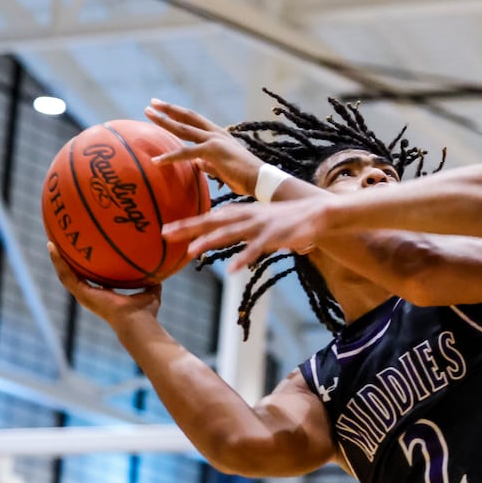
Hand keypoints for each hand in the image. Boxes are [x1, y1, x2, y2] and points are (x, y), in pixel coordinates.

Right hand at [47, 244, 160, 325]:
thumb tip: (160, 271)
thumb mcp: (151, 292)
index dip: (88, 271)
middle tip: (61, 248)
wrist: (136, 321)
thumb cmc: (145, 313)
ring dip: (58, 260)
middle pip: (75, 277)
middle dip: (69, 263)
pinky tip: (53, 247)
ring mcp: (84, 296)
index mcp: (105, 297)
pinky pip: (66, 275)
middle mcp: (91, 297)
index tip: (85, 259)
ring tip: (52, 244)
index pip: (93, 282)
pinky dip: (58, 261)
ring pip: (65, 275)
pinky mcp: (81, 293)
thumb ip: (152, 281)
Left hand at [144, 99, 262, 197]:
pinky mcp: (212, 151)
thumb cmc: (245, 177)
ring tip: (148, 114)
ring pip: (183, 128)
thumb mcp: (223, 168)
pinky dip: (170, 157)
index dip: (179, 113)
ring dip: (164, 121)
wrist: (261, 180)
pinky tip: (156, 161)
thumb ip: (209, 164)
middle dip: (168, 109)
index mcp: (219, 135)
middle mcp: (216, 133)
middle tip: (152, 103)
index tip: (164, 107)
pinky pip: (186, 153)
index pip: (195, 120)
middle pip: (187, 117)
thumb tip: (197, 164)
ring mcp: (214, 140)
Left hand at [165, 195, 329, 271]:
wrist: (317, 212)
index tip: (165, 230)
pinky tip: (232, 269)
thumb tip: (223, 228)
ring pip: (230, 233)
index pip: (209, 217)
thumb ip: (240, 223)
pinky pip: (256, 249)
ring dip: (210, 241)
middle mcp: (246, 216)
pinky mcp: (275, 236)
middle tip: (164, 234)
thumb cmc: (287, 218)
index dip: (187, 223)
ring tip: (192, 251)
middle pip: (212, 221)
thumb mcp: (259, 217)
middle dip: (188, 227)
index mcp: (242, 212)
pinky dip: (244, 258)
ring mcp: (260, 226)